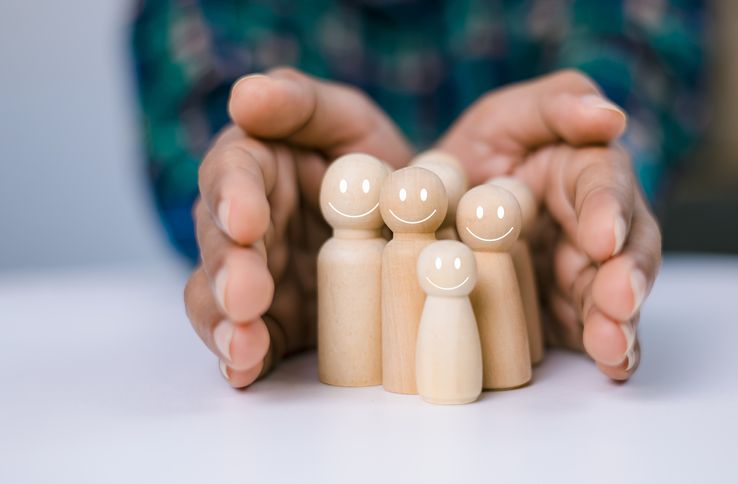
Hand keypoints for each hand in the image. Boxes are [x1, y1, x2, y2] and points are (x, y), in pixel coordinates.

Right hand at [184, 68, 412, 387]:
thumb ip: (301, 103)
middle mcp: (246, 228)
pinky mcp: (276, 325)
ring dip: (224, 324)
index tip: (247, 220)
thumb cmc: (376, 164)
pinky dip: (242, 359)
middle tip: (245, 294)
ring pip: (219, 301)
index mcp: (256, 170)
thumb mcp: (349, 121)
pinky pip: (250, 344)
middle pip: (218, 245)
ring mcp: (258, 281)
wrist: (418, 230)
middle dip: (226, 271)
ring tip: (242, 344)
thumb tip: (245, 94)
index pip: (231, 175)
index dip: (232, 196)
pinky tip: (243, 372)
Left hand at [438, 70, 660, 379]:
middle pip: (629, 248)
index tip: (601, 236)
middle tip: (619, 299)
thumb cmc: (475, 158)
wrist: (433, 219)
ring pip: (617, 297)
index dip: (608, 210)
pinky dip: (612, 353)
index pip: (606, 186)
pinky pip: (595, 334)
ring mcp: (585, 274)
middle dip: (627, 276)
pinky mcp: (570, 315)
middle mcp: (596, 227)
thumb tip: (610, 116)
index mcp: (584, 173)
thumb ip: (555, 105)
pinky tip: (614, 366)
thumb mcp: (503, 118)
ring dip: (621, 322)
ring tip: (613, 344)